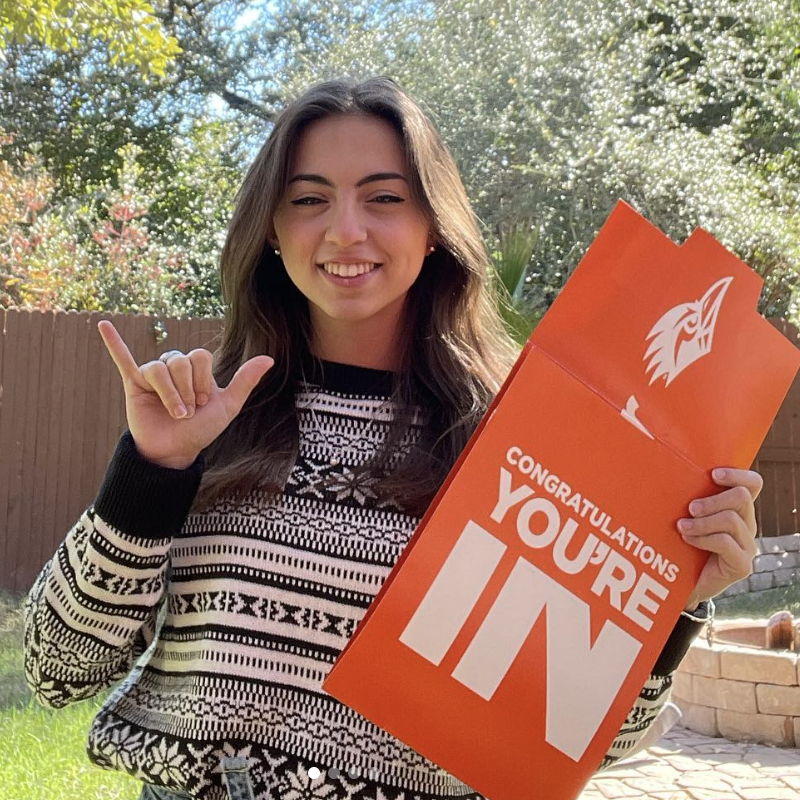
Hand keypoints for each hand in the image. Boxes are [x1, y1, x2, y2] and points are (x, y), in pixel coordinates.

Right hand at [98, 320, 273, 468]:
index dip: (204, 380)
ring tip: (176, 413)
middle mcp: (174, 368)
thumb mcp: (227, 406)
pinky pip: (123, 359)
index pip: (200, 356)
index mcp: (196, 369)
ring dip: (170, 394)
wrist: (175, 451)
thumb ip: (245, 381)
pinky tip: (104, 325)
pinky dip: (114, 343)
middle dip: (187, 389)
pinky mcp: (134, 383)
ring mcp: (153, 374)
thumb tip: (269, 358)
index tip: (204, 402)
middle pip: (180, 360)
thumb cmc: (201, 430)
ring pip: (159, 367)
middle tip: (188, 411)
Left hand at [678, 467, 762, 610]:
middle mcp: (746, 525)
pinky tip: (687, 540)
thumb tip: (662, 468)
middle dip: (712, 499)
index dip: (737, 475)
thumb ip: (686, 497)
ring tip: (682, 526)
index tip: (713, 475)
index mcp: (735, 508)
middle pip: (742, 497)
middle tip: (690, 508)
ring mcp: (747, 546)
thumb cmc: (677, 542)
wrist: (678, 583)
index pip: (752, 484)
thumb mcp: (683, 515)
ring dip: (702, 522)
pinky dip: (702, 538)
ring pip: (731, 520)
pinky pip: (725, 542)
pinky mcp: (741, 565)